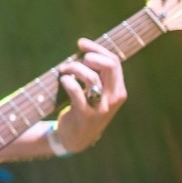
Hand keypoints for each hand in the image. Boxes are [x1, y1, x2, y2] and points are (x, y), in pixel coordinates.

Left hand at [53, 37, 127, 152]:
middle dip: (90, 56)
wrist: (76, 139)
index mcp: (119, 90)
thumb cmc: (84, 109)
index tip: (81, 43)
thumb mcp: (97, 93)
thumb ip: (96, 74)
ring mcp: (101, 107)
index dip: (97, 48)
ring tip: (64, 70)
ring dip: (74, 68)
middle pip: (109, 65)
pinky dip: (67, 82)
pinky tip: (63, 80)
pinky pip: (76, 92)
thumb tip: (84, 48)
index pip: (114, 61)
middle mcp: (114, 98)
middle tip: (75, 61)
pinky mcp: (85, 114)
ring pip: (92, 77)